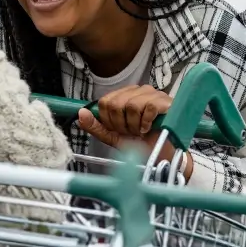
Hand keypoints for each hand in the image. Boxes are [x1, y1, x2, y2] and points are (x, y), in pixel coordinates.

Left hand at [78, 84, 192, 178]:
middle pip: (115, 104)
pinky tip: (149, 129)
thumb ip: (96, 126)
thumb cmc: (139, 144)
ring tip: (141, 131)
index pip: (105, 102)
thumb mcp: (113, 136)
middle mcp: (137, 91)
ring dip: (134, 125)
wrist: (160, 156)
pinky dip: (146, 123)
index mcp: (124, 96)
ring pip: (131, 105)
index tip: (120, 130)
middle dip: (121, 125)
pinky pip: (148, 107)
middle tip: (131, 132)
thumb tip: (81, 113)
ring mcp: (152, 94)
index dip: (109, 121)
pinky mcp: (164, 101)